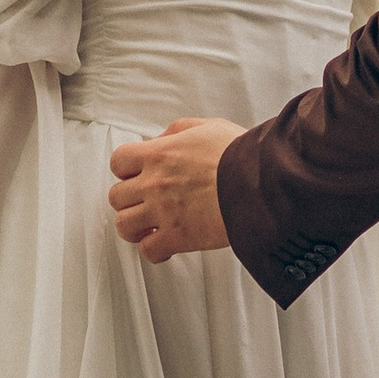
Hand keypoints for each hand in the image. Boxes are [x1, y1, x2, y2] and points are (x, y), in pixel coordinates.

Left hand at [108, 119, 243, 261]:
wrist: (262, 184)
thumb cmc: (241, 155)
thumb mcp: (209, 127)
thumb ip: (179, 130)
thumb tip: (162, 139)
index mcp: (159, 154)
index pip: (119, 161)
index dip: (126, 170)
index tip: (136, 175)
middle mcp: (154, 183)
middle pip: (116, 196)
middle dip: (129, 200)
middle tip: (144, 202)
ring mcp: (162, 212)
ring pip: (124, 225)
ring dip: (135, 227)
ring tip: (150, 226)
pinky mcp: (177, 237)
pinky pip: (149, 250)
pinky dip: (155, 250)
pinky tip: (168, 244)